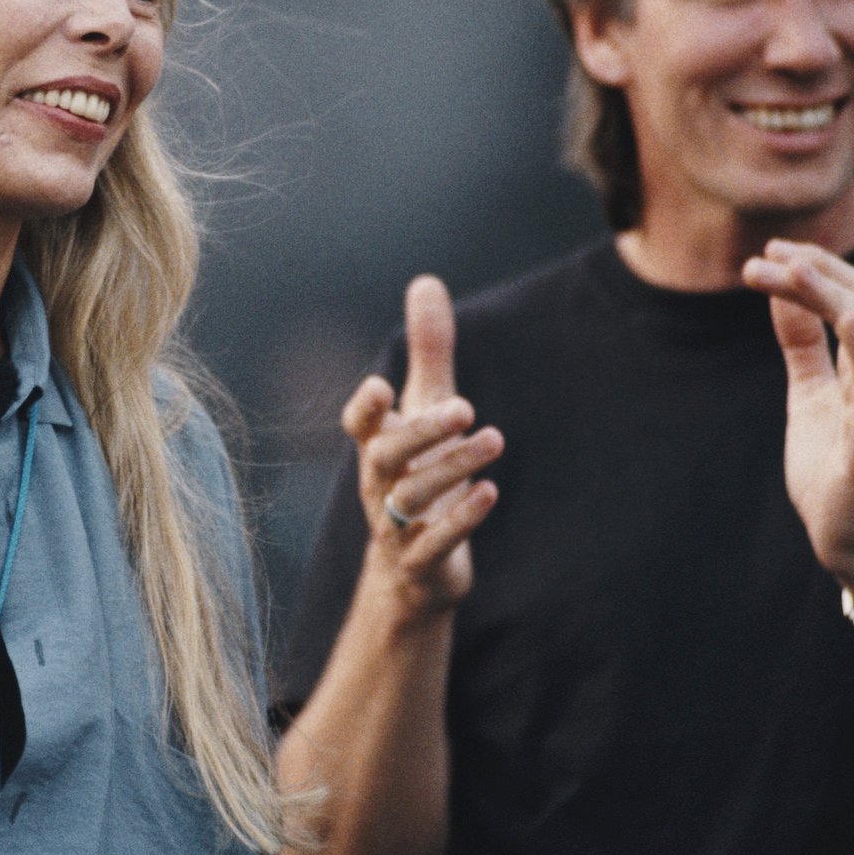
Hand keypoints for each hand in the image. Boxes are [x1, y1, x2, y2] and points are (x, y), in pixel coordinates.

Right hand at [340, 276, 503, 622]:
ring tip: (494, 439)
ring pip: (413, 498)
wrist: (411, 572)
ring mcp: (397, 527)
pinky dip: (460, 519)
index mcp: (376, 447)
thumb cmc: (418, 473)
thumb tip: (426, 282)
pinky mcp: (422, 562)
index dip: (365, 409)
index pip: (359, 426)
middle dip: (422, 432)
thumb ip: (428, 351)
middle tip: (465, 407)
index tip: (382, 386)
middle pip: (386, 458)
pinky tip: (489, 493)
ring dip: (453, 468)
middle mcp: (379, 484)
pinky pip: (434, 542)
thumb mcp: (426, 411)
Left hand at [742, 240, 853, 609]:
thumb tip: (782, 293)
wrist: (853, 539)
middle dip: (812, 271)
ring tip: (792, 269)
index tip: (768, 251)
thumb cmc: (835, 466)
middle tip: (763, 256)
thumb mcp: (810, 392)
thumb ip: (804, 345)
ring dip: (830, 296)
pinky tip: (852, 320)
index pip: (849, 296)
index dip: (813, 267)